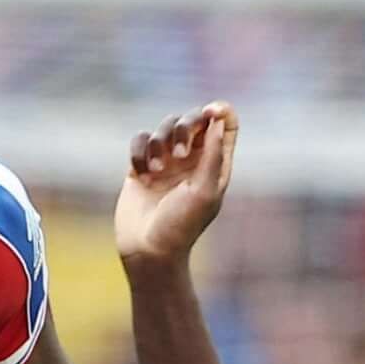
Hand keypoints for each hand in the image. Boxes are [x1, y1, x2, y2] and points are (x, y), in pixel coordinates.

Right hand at [114, 104, 237, 266]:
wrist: (148, 252)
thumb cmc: (181, 226)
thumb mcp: (204, 191)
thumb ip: (213, 154)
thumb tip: (218, 120)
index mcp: (215, 164)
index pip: (225, 125)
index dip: (220, 111)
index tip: (210, 112)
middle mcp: (192, 160)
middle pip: (192, 120)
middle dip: (184, 127)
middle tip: (178, 153)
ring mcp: (166, 162)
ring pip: (164, 127)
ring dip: (159, 143)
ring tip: (157, 171)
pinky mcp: (141, 167)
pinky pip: (140, 140)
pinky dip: (139, 151)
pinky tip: (141, 174)